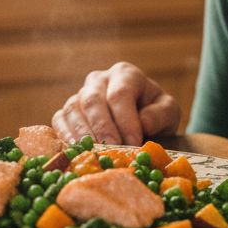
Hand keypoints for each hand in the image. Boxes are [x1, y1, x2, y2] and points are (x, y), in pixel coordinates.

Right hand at [51, 61, 181, 145]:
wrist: (141, 120)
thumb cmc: (154, 114)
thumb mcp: (168, 112)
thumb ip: (160, 114)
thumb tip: (143, 122)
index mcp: (125, 74)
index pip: (120, 94)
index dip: (125, 120)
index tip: (133, 143)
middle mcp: (99, 80)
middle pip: (93, 100)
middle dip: (102, 127)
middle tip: (111, 149)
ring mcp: (80, 94)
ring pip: (73, 108)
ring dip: (82, 133)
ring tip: (93, 152)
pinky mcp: (67, 112)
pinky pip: (59, 119)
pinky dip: (64, 135)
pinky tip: (75, 151)